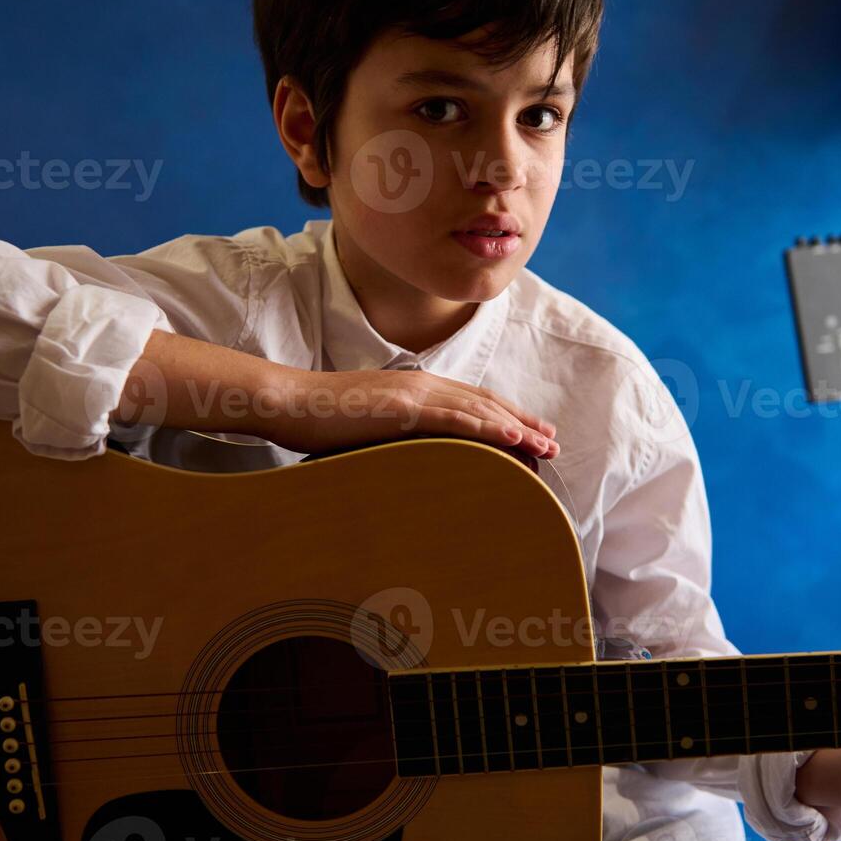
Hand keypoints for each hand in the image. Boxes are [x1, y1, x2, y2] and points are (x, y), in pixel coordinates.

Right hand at [260, 367, 559, 459]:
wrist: (288, 401)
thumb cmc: (319, 418)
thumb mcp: (366, 425)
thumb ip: (393, 433)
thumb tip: (409, 455)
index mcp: (414, 387)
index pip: (470, 400)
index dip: (505, 415)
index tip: (531, 433)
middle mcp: (421, 385)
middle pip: (485, 403)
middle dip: (523, 423)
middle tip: (553, 443)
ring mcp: (413, 394)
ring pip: (479, 410)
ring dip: (518, 429)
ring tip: (547, 446)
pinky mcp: (402, 409)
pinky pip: (455, 419)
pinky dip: (488, 428)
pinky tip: (514, 439)